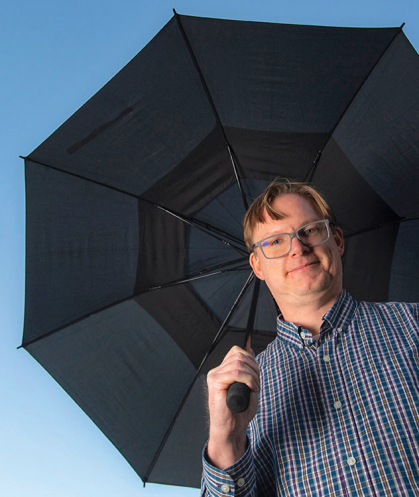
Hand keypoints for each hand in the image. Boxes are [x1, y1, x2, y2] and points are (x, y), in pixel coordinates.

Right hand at [206, 345, 259, 468]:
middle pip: (239, 355)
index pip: (237, 351)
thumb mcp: (247, 385)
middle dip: (254, 367)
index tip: (257, 375)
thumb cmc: (239, 411)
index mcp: (223, 370)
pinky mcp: (215, 383)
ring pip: (238, 363)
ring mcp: (214, 376)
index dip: (251, 360)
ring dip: (252, 375)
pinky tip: (251, 389)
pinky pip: (235, 373)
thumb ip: (248, 369)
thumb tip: (250, 351)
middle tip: (257, 383)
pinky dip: (248, 379)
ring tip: (255, 388)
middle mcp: (216, 370)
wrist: (231, 429)